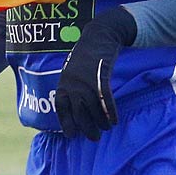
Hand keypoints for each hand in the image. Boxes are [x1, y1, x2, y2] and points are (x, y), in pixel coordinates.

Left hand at [55, 7, 135, 141]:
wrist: (100, 36)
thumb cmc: (87, 57)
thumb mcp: (73, 71)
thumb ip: (71, 87)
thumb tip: (75, 108)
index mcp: (63, 83)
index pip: (61, 108)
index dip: (66, 123)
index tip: (71, 135)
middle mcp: (72, 84)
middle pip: (78, 112)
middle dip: (86, 128)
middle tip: (95, 138)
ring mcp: (86, 81)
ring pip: (93, 108)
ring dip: (100, 122)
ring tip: (106, 129)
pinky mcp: (101, 77)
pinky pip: (105, 100)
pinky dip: (110, 112)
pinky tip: (114, 120)